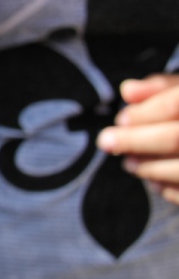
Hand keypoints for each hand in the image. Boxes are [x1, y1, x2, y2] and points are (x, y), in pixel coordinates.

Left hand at [98, 74, 178, 204]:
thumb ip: (161, 88)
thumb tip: (128, 92)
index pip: (175, 105)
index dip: (145, 113)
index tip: (121, 119)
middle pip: (176, 138)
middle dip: (136, 141)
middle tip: (106, 142)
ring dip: (149, 168)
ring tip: (130, 164)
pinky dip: (171, 190)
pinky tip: (155, 183)